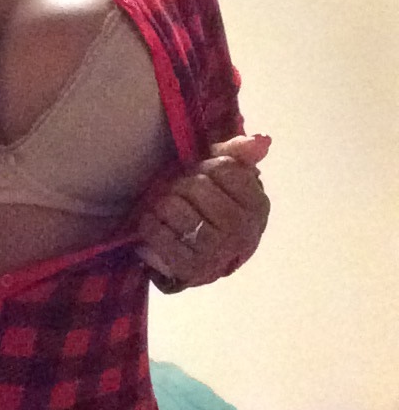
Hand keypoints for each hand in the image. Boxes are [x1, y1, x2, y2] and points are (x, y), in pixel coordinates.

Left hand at [136, 134, 270, 287]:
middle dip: (180, 183)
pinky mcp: (190, 269)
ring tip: (164, 206)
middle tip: (177, 189)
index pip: (223, 168)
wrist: (211, 256)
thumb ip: (240, 154)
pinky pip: (158, 234)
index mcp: (257, 205)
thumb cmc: (218, 207)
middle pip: (196, 185)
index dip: (204, 165)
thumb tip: (260, 140)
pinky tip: (153, 222)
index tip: (199, 174)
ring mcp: (216, 252)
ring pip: (174, 207)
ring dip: (161, 202)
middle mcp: (241, 230)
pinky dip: (149, 224)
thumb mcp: (232, 178)